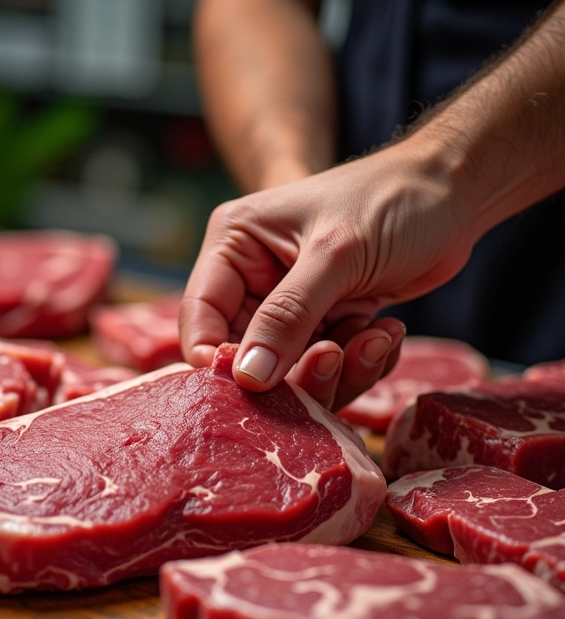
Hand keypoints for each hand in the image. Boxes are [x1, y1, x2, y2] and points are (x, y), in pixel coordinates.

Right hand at [179, 139, 476, 410]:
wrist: (455, 193)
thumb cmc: (392, 201)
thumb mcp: (334, 255)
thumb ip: (287, 317)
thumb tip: (247, 377)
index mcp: (235, 245)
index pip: (201, 316)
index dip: (218, 359)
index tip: (254, 388)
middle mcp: (254, 278)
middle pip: (246, 354)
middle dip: (292, 369)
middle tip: (333, 357)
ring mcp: (291, 305)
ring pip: (290, 369)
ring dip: (336, 367)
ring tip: (374, 337)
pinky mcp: (326, 322)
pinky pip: (329, 365)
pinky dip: (359, 361)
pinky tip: (386, 332)